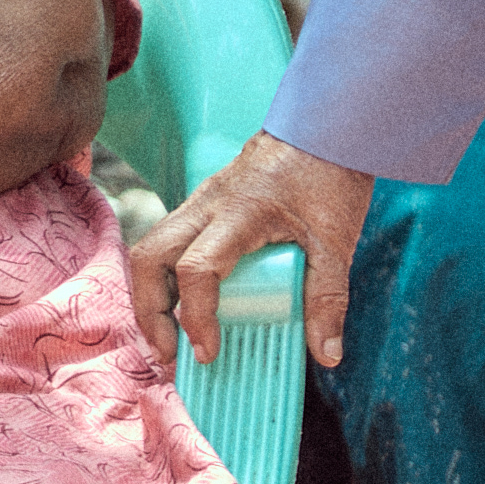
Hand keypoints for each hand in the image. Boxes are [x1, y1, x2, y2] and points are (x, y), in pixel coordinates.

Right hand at [127, 130, 382, 368]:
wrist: (325, 128)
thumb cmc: (330, 178)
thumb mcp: (336, 242)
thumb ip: (328, 298)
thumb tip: (327, 355)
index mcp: (238, 213)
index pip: (197, 269)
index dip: (196, 317)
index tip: (208, 352)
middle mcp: (206, 205)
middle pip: (148, 259)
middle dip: (150, 312)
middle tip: (171, 354)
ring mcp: (199, 202)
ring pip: (149, 249)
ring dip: (151, 297)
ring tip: (171, 337)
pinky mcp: (202, 204)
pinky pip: (166, 243)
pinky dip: (164, 278)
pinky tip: (183, 304)